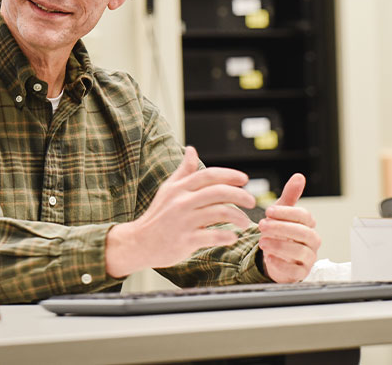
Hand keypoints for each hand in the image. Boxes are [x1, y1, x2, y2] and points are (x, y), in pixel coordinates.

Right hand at [106, 146, 255, 277]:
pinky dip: (227, 236)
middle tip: (252, 201)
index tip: (244, 179)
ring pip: (220, 213)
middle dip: (240, 195)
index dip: (229, 175)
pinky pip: (213, 236)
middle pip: (218, 192)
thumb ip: (183, 171)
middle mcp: (181, 202)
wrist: (140, 242)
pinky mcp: (185, 240)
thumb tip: (191, 149)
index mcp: (179, 188)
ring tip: (245, 223)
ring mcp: (183, 221)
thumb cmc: (158, 214)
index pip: (208, 175)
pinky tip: (232, 237)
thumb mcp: (168, 189)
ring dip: (238, 217)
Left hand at [258, 174, 320, 282]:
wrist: (275, 256)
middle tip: (262, 225)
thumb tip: (299, 176)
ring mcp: (308, 257)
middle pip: (304, 233)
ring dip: (280, 245)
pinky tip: (269, 258)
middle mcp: (311, 241)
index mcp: (307, 224)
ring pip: (300, 251)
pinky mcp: (300, 273)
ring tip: (262, 242)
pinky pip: (296, 271)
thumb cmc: (280, 232)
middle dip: (282, 228)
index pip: (304, 216)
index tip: (269, 210)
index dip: (287, 212)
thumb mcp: (281, 212)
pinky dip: (282, 264)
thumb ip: (290, 196)